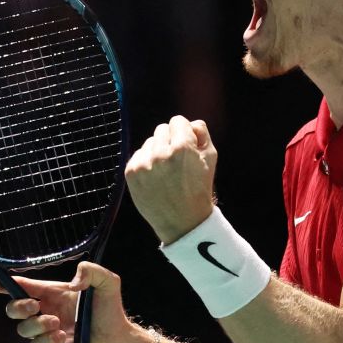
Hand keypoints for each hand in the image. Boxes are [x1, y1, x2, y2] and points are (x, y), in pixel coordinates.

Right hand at [0, 261, 130, 342]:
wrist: (118, 340)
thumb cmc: (111, 310)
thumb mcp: (107, 282)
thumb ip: (92, 271)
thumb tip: (73, 282)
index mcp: (53, 293)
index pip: (23, 286)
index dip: (4, 283)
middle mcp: (46, 310)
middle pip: (13, 308)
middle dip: (17, 306)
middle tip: (35, 306)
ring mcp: (47, 331)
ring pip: (23, 329)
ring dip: (36, 325)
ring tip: (57, 324)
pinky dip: (46, 341)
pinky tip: (63, 338)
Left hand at [125, 115, 216, 243]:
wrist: (182, 222)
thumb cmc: (199, 188)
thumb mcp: (211, 159)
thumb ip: (202, 133)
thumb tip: (189, 122)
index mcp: (182, 147)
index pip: (177, 121)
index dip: (184, 133)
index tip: (187, 146)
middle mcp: (161, 153)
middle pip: (162, 129)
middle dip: (170, 141)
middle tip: (177, 162)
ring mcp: (144, 163)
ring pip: (149, 142)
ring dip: (157, 152)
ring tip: (166, 173)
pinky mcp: (131, 172)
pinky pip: (138, 155)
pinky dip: (146, 163)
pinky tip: (156, 178)